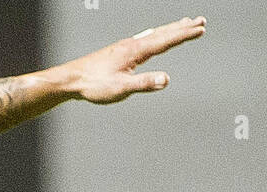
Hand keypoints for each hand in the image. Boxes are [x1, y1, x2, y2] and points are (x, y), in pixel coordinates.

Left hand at [62, 15, 205, 104]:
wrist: (72, 79)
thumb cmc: (94, 85)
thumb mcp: (121, 89)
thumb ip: (144, 83)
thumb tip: (166, 80)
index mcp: (137, 51)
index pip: (166, 40)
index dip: (184, 35)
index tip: (201, 29)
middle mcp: (133, 44)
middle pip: (163, 33)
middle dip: (183, 27)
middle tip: (201, 21)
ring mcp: (125, 46)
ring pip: (154, 34)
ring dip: (171, 28)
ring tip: (184, 24)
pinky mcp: (119, 51)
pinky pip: (144, 38)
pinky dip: (156, 34)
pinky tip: (154, 37)